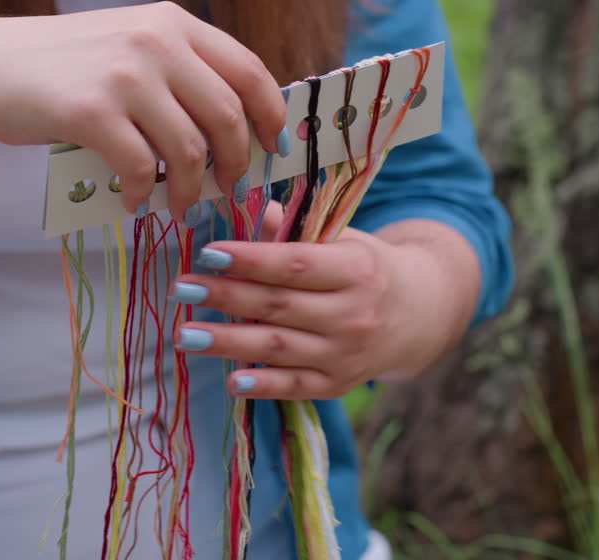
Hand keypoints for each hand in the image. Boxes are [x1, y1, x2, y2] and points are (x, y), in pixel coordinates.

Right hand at [0, 2, 286, 217]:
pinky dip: (145, 194)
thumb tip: (238, 131)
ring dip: (191, 190)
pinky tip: (134, 202)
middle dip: (236, 164)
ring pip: (190, 150)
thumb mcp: (129, 46)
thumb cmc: (61, 67)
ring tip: (177, 206)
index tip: (270, 149)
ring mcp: (124, 75)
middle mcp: (156, 41)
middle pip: (228, 116)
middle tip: (228, 190)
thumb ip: (180, 72)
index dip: (270, 117)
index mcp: (173, 23)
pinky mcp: (91, 111)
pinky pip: (143, 168)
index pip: (249, 70)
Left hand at [170, 203, 466, 399]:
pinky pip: (296, 386)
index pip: (296, 265)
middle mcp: (353, 314)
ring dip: (228, 342)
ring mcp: (346, 354)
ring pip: (279, 348)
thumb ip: (297, 233)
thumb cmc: (366, 267)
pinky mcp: (338, 384)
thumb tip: (257, 213)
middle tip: (180, 289)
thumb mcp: (343, 241)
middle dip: (226, 297)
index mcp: (356, 269)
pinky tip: (230, 380)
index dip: (251, 260)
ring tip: (184, 335)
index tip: (208, 253)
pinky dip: (264, 386)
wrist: (418, 314)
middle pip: (279, 306)